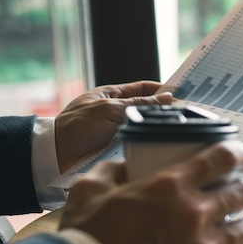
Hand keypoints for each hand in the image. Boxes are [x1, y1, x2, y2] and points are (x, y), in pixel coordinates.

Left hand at [55, 81, 173, 171]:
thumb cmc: (77, 126)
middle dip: (164, 113)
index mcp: (113, 95)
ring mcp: (119, 131)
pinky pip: (139, 145)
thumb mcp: (111, 110)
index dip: (162, 89)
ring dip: (158, 132)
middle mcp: (118, 112)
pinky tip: (163, 148)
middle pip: (147, 110)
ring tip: (179, 134)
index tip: (182, 95)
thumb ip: (140, 104)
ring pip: (145, 129)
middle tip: (187, 117)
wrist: (56, 155)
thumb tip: (168, 98)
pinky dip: (150, 146)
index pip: (144, 88)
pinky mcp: (119, 149)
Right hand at [59, 141, 242, 243]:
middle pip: (241, 194)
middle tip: (233, 196)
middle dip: (240, 192)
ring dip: (238, 227)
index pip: (223, 158)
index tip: (242, 158)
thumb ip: (112, 172)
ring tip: (230, 229)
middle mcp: (194, 215)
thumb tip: (126, 167)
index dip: (239, 154)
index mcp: (171, 187)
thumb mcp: (88, 192)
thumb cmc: (86, 242)